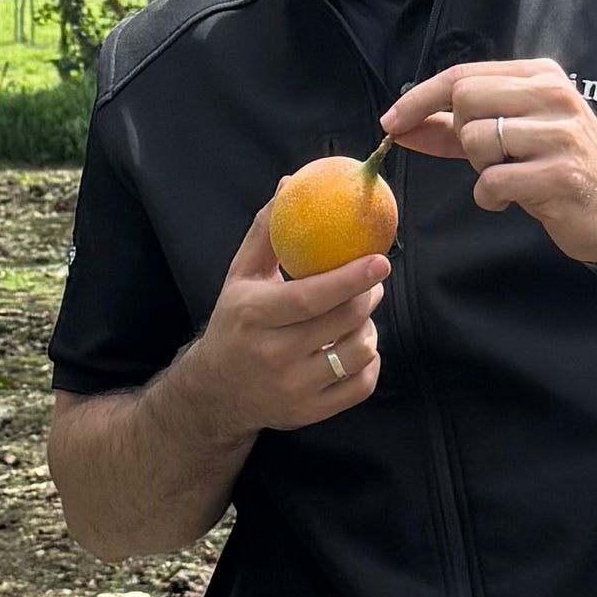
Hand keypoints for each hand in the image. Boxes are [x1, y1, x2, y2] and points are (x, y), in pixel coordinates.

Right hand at [185, 201, 387, 432]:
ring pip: (357, 353)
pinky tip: (355, 346)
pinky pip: (361, 384)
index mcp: (254, 315)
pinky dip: (369, 362)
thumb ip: (266, 231)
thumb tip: (290, 184)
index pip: (310, 297)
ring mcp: (293, 388)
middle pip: (341, 322)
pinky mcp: (309, 413)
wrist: (215, 393)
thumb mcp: (240, 276)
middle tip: (372, 280)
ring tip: (357, 315)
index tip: (380, 260)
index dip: (349, 278)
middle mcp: (272, 355)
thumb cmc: (235, 323)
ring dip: (368, 328)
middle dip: (367, 296)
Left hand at [377, 60, 596, 267]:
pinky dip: (491, 197)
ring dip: (480, 169)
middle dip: (460, 136)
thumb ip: (457, 128)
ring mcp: (559, 133)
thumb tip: (401, 124)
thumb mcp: (514, 135)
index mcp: (541, 75)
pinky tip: (513, 199)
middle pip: (465, 99)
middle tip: (489, 157)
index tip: (392, 121)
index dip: (419, 98)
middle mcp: (553, 95)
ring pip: (477, 139)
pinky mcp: (560, 174)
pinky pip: (493, 180)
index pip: (463, 74)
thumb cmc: (558, 169)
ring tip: (510, 176)